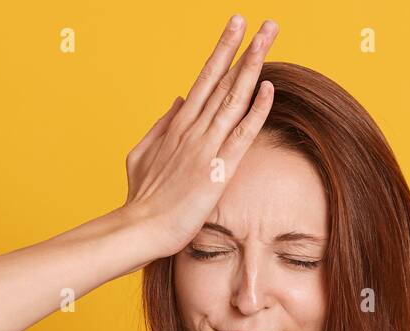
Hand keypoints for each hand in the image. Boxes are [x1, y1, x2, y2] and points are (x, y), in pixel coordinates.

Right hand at [121, 15, 278, 259]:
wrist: (140, 229)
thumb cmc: (142, 198)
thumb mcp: (143, 153)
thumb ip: (161, 124)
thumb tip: (178, 99)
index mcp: (177, 124)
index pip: (205, 79)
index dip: (223, 51)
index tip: (236, 27)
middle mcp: (193, 129)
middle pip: (224, 80)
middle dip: (245, 48)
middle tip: (265, 23)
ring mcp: (205, 147)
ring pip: (234, 98)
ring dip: (253, 66)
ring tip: (269, 38)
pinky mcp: (217, 171)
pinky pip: (241, 136)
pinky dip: (255, 111)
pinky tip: (269, 88)